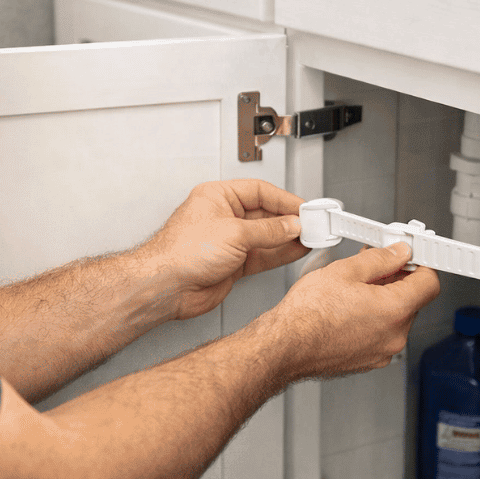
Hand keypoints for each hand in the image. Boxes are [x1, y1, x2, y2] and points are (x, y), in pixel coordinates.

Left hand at [138, 179, 310, 319]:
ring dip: (289, 238)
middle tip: (314, 225)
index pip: (260, 191)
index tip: (306, 208)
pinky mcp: (232, 264)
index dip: (286, 200)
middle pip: (265, 214)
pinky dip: (280, 253)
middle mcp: (223, 217)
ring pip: (266, 236)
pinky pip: (262, 255)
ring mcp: (228, 241)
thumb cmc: (181, 252)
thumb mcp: (234, 233)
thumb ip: (268, 230)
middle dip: (290, 221)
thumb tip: (290, 225)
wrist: (165, 286)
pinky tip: (296, 250)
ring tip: (312, 237)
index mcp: (217, 197)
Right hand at [267, 243, 439, 380]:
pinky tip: (347, 310)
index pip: (430, 283)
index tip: (412, 258)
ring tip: (353, 289)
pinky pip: (378, 335)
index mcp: (395, 310)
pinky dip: (370, 321)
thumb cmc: (307, 315)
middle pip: (411, 301)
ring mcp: (381, 352)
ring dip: (381, 302)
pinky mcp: (367, 361)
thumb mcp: (345, 271)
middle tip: (375, 266)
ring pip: (393, 319)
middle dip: (397, 281)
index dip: (422, 265)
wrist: (284, 346)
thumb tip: (398, 253)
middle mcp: (395, 336)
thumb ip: (380, 259)